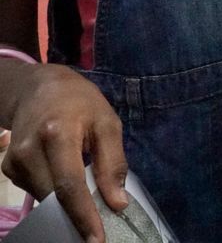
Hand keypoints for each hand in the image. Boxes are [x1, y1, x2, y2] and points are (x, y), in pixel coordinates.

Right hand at [2, 64, 127, 242]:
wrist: (39, 88)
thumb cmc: (81, 103)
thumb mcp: (107, 123)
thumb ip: (113, 163)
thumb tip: (117, 203)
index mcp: (57, 134)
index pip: (69, 185)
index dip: (83, 216)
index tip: (96, 239)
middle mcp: (29, 150)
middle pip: (52, 197)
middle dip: (76, 216)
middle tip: (97, 228)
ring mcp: (14, 160)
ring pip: (43, 198)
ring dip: (64, 204)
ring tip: (85, 194)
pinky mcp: (8, 167)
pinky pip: (35, 190)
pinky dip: (52, 193)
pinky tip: (63, 177)